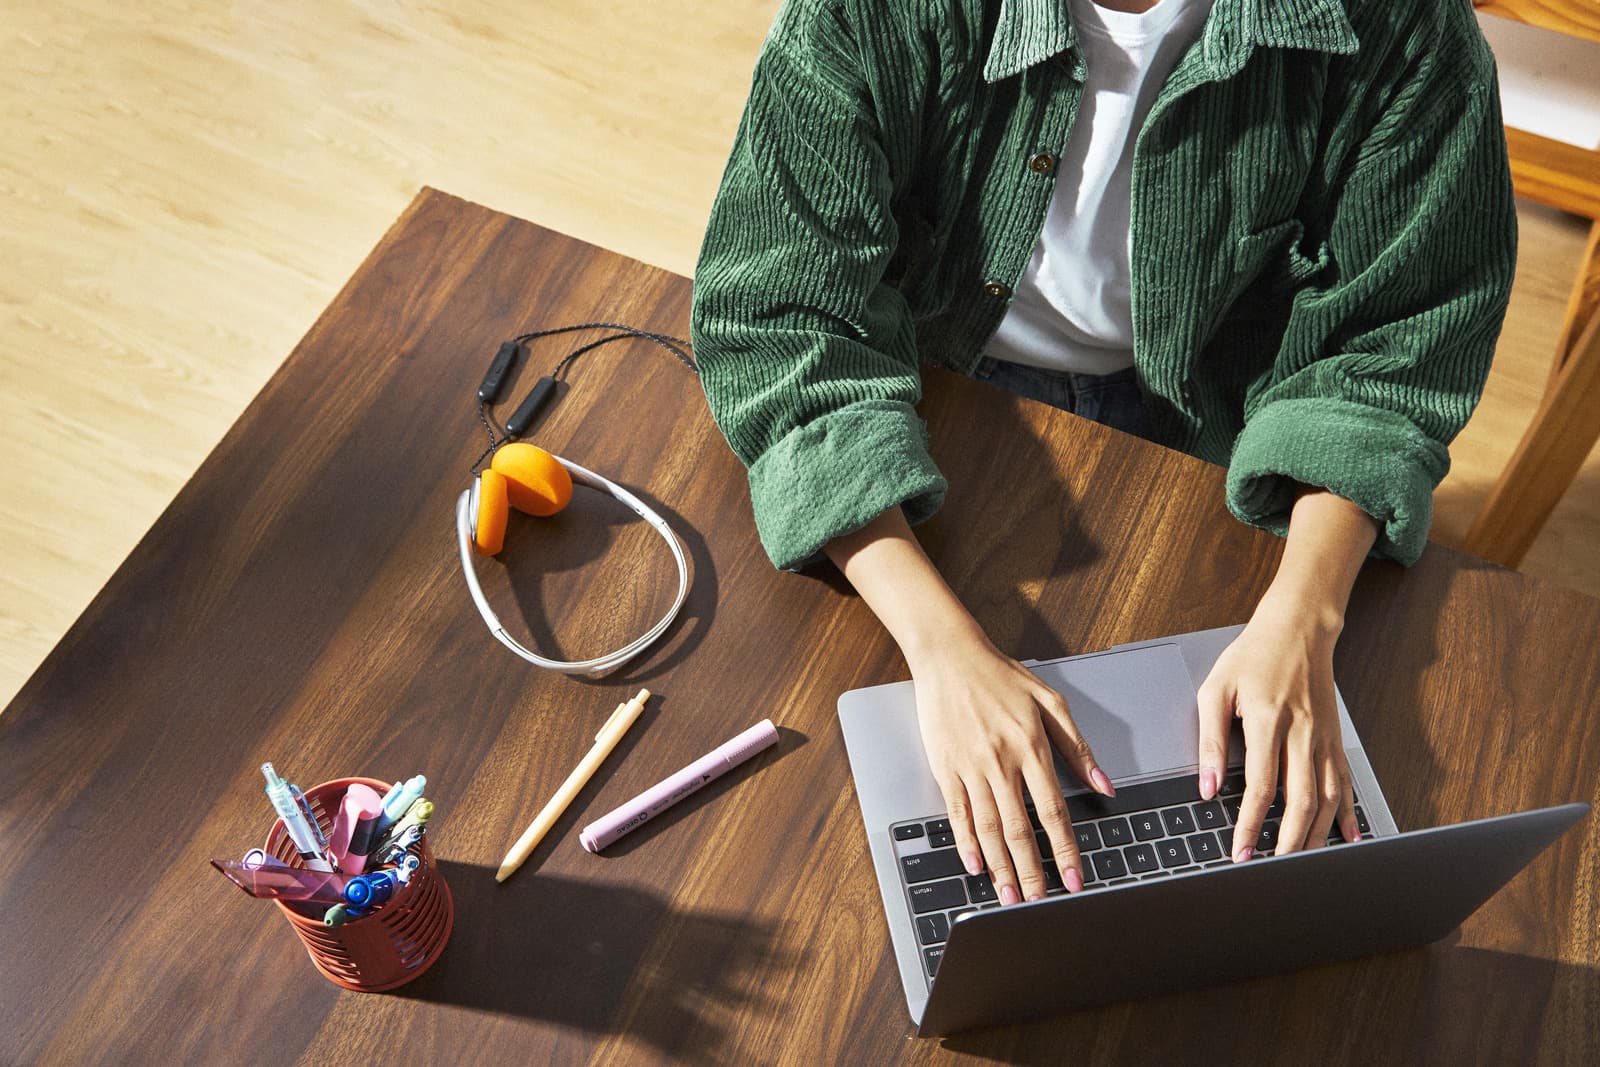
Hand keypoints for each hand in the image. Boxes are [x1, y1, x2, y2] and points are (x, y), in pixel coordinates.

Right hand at [907, 633, 1113, 904]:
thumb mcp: (1050, 703)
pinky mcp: (946, 767)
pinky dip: (966, 842)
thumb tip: (1105, 785)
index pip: (1053, 811)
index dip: (1064, 849)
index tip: (1073, 879)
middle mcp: (1001, 762)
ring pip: (988, 828)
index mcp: (1031, 748)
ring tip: (1009, 895)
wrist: (950, 656)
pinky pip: (958, 812)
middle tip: (1039, 903)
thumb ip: (1077, 747)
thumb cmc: (1001, 676)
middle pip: (1019, 829)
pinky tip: (975, 865)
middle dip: (1031, 871)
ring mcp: (970, 767)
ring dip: (1000, 866)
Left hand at [1195, 596, 1360, 861]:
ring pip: (1328, 799)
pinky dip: (1347, 814)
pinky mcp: (1336, 740)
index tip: (1239, 852)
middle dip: (1288, 843)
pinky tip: (1348, 838)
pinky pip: (1345, 783)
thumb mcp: (1216, 689)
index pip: (1262, 786)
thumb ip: (1210, 739)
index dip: (1249, 825)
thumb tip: (1208, 786)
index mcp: (1269, 720)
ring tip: (1301, 865)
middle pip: (1301, 801)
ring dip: (1316, 836)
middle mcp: (1304, 733)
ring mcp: (1325, 738)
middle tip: (1273, 872)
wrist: (1298, 628)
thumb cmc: (1252, 657)